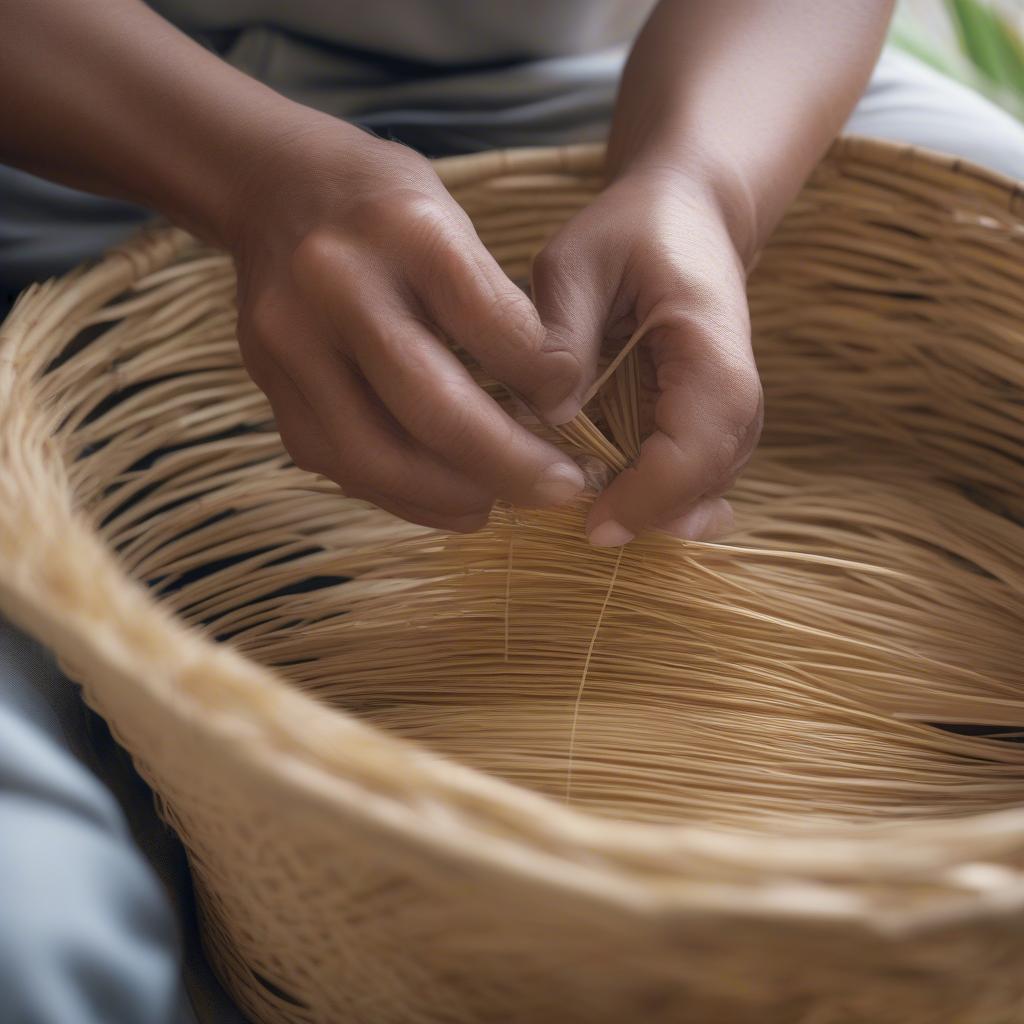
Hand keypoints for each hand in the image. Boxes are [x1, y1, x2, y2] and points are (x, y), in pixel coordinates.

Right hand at [226, 115, 585, 530]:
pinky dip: (402, 494)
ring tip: (501, 502)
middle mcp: (335, 284)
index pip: (490, 326)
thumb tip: (554, 402)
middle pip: (431, 408)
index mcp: (403, 228)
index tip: (574, 413)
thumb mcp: (455, 223)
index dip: (544, 383)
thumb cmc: (384, 207)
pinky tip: (446, 495)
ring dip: (450, 497)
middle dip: (508, 466)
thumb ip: (501, 309)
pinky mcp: (270, 386)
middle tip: (561, 491)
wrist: (273, 188)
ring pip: (376, 457)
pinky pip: (341, 466)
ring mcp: (290, 342)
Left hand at [531, 167, 763, 544]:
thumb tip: (550, 416)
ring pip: (705, 486)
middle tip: (587, 530)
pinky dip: (657, 497)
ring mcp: (729, 408)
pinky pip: (692, 475)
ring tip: (598, 516)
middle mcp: (736, 385)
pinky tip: (619, 502)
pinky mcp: (707, 420)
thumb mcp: (575, 262)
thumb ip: (560, 335)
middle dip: (650, 513)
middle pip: (709, 478)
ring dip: (653, 510)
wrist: (685, 217)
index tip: (596, 526)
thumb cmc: (627, 233)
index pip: (699, 443)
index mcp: (711, 342)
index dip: (651, 496)